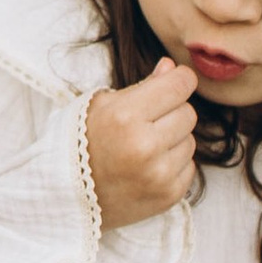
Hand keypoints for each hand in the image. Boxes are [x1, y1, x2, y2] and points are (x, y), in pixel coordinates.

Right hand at [84, 64, 198, 227]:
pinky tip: (148, 167)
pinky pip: (189, 166)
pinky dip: (173, 164)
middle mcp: (144, 145)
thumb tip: (172, 68)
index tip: (174, 83)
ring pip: (191, 141)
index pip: (180, 85)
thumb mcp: (103, 105)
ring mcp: (158, 174)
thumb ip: (144, 85)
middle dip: (172, 112)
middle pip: (189, 113)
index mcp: (125, 116)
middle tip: (148, 122)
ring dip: (173, 140)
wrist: (70, 193)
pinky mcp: (169, 194)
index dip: (179, 80)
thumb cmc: (84, 141)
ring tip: (144, 148)